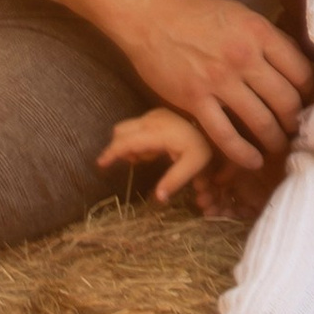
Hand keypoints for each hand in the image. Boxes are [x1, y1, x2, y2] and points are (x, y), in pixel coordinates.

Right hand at [102, 107, 220, 204]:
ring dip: (128, 145)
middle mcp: (152, 119)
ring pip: (126, 129)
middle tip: (136, 163)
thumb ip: (174, 180)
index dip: (112, 152)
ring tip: (148, 158)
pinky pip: (135, 127)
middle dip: (120, 149)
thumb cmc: (203, 147)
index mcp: (158, 132)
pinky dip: (136, 141)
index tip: (100, 164)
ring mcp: (153, 114)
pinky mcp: (156, 114)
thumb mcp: (193, 165)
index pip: (127, 140)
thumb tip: (157, 198)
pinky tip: (152, 151)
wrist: (213, 127)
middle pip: (121, 132)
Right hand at [118, 0, 311, 174]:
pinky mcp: (195, 101)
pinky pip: (226, 136)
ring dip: (275, 141)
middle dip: (296, 121)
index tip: (308, 103)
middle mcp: (243, 58)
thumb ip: (267, 40)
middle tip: (296, 129)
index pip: (300, 71)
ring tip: (278, 146)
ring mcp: (219, 81)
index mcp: (259, 33)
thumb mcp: (241, 15)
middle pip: (286, 101)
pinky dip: (244, 154)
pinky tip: (253, 161)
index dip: (309, 93)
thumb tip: (298, 64)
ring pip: (261, 123)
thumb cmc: (197, 13)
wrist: (151, 17)